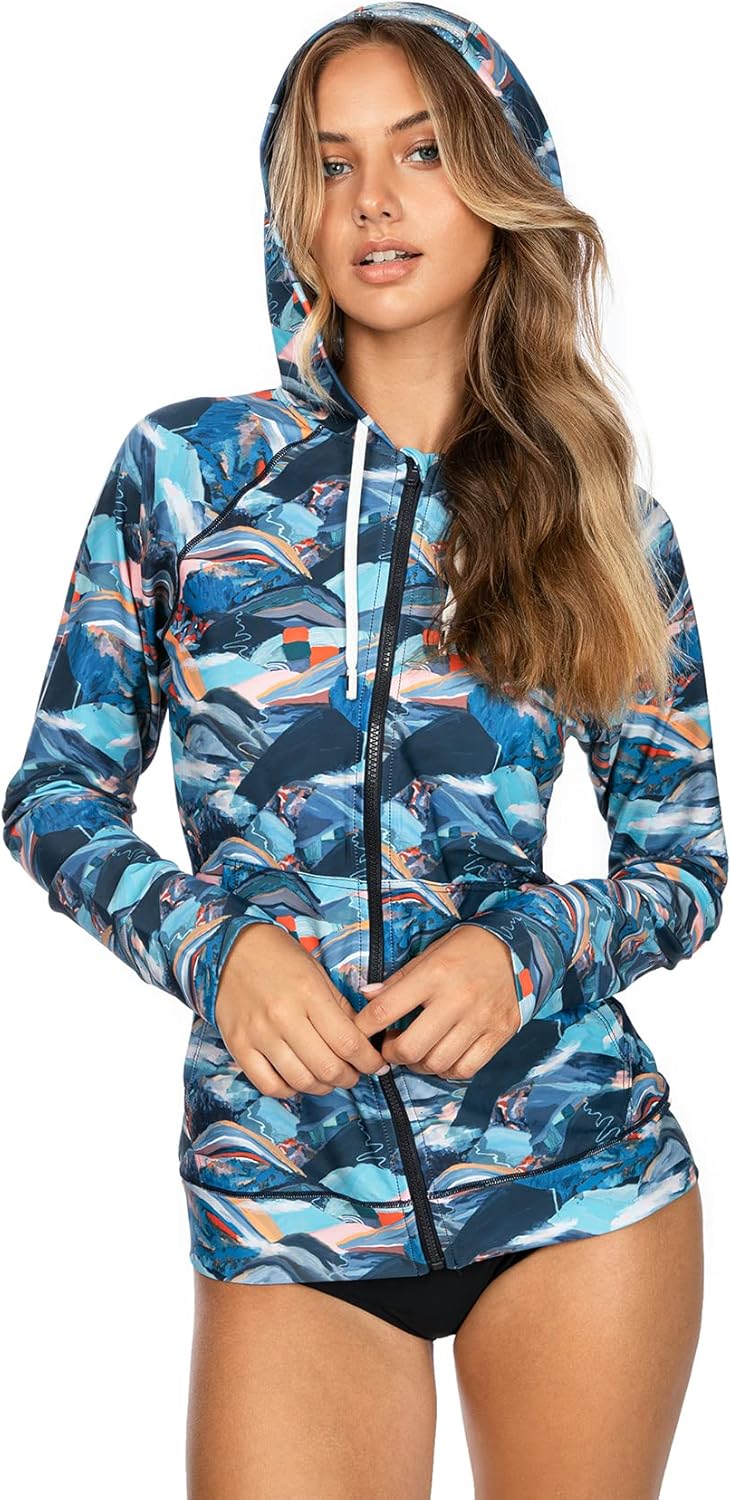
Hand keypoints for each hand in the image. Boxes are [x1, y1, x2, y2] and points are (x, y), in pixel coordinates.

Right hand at [214, 922, 389, 1097]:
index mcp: (309, 993)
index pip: (348, 1042)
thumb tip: (363, 1041)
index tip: (376, 1064)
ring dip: (323, 1087)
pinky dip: (290, 1090)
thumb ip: (340, 1008)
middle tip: (354, 1074)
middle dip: (349, 1078)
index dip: (369, 1061)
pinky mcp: (238, 1046)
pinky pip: (268, 1085)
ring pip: (300, 1081)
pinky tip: (298, 1080)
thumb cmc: (279, 958)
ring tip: (329, 1079)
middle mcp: (283, 1016)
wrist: (230, 949)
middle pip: (327, 1067)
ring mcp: (258, 1034)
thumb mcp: (317, 973)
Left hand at [354, 924, 520, 1079]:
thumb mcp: (429, 954)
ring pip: (437, 1063)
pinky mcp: (499, 1034)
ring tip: (416, 1051)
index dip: (364, 1027)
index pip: (386, 1009)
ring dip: (418, 1065)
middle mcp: (457, 999)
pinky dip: (447, 1070)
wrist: (517, 948)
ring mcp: (480, 1020)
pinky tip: (442, 1057)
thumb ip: (399, 980)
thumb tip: (367, 998)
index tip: (357, 1033)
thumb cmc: (466, 950)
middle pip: (411, 1048)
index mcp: (435, 974)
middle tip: (390, 1047)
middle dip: (391, 1054)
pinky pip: (465, 1069)